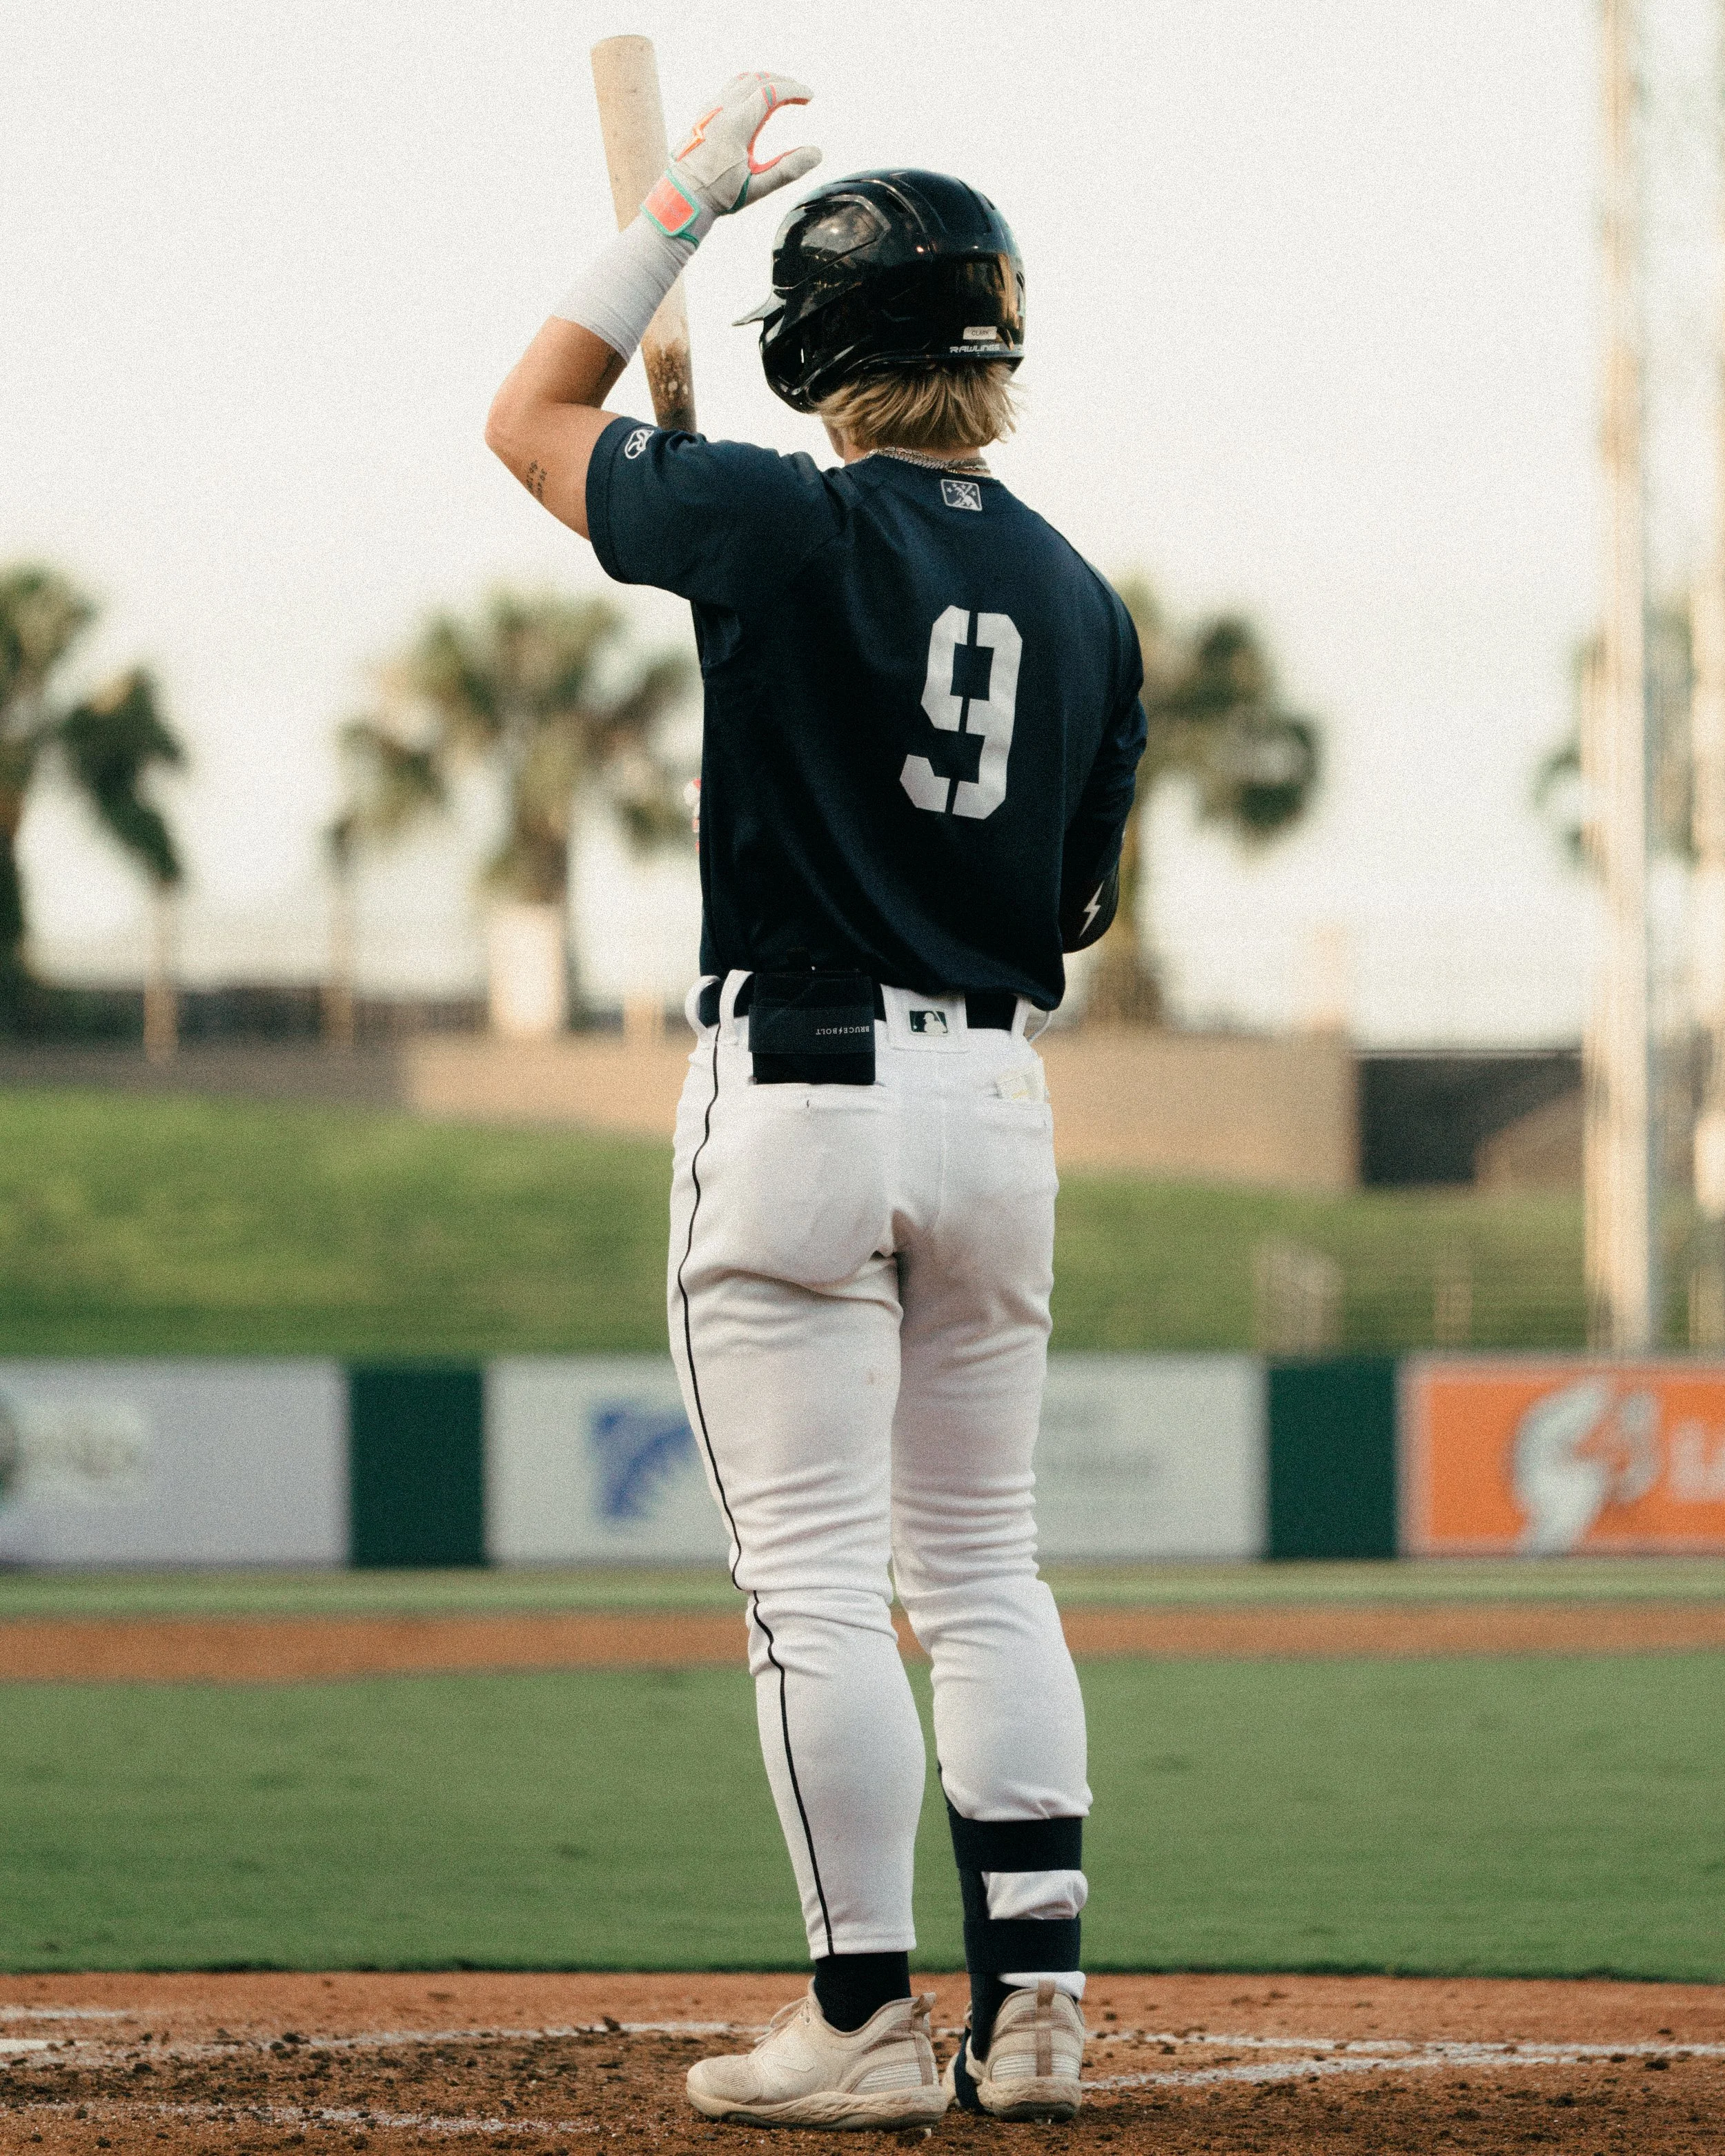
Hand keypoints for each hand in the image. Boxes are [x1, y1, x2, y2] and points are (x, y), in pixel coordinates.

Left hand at [644, 72, 820, 237]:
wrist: (683, 197)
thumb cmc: (719, 195)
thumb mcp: (757, 186)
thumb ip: (787, 169)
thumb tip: (816, 153)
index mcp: (736, 124)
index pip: (770, 92)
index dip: (794, 90)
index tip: (810, 97)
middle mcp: (721, 109)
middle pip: (758, 79)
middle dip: (784, 82)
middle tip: (801, 95)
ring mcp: (710, 109)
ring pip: (742, 80)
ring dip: (766, 81)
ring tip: (783, 94)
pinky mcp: (704, 113)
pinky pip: (729, 88)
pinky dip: (749, 87)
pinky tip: (758, 101)